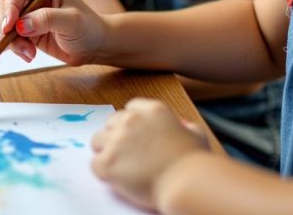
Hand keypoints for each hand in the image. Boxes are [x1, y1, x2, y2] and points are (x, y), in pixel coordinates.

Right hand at [0, 0, 105, 63]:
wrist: (93, 46)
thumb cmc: (88, 28)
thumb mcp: (71, 21)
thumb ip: (46, 19)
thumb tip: (19, 25)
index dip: (10, 5)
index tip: (10, 26)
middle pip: (4, 5)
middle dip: (7, 26)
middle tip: (19, 44)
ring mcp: (26, 12)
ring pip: (3, 23)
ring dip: (11, 40)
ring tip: (29, 53)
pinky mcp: (23, 29)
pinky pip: (8, 37)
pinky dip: (14, 47)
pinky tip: (29, 55)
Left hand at [91, 98, 209, 209]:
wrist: (187, 184)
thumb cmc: (195, 164)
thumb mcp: (197, 136)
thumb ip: (186, 127)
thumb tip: (182, 125)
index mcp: (152, 110)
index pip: (131, 108)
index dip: (133, 124)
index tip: (138, 137)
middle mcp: (131, 120)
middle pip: (111, 123)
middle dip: (117, 136)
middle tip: (129, 154)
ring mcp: (116, 140)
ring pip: (98, 140)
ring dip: (107, 151)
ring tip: (123, 167)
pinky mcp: (107, 162)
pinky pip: (95, 163)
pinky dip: (105, 171)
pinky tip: (119, 178)